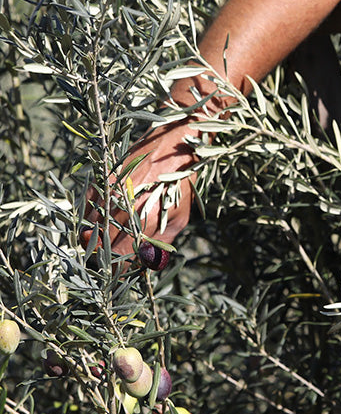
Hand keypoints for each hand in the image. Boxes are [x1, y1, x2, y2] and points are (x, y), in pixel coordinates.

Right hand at [83, 119, 197, 259]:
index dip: (118, 267)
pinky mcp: (102, 179)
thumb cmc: (180, 184)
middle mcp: (124, 207)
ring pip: (90, 227)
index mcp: (145, 220)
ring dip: (95, 237)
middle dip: (104, 254)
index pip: (120, 256)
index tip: (119, 269)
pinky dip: (91, 217)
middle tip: (111, 256)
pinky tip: (103, 218)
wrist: (176, 144)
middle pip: (101, 245)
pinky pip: (88, 207)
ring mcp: (110, 193)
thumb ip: (161, 243)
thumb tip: (145, 264)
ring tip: (106, 239)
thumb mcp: (178, 217)